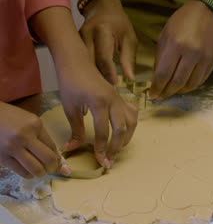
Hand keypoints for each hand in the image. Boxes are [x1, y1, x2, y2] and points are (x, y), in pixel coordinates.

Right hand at [0, 103, 65, 177]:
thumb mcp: (30, 120)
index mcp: (34, 124)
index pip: (52, 146)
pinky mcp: (3, 157)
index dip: (57, 156)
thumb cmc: (12, 118)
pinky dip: (28, 174)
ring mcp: (13, 147)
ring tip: (40, 171)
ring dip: (41, 173)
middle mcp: (24, 136)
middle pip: (47, 158)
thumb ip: (42, 136)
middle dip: (53, 167)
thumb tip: (55, 156)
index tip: (57, 161)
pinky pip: (21, 171)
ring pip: (35, 169)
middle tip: (51, 168)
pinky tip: (29, 171)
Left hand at [57, 47, 137, 167]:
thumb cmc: (70, 83)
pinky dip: (130, 124)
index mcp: (99, 102)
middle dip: (116, 148)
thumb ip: (74, 131)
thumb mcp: (70, 108)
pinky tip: (122, 131)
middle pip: (121, 129)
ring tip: (117, 149)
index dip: (101, 148)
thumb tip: (70, 149)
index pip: (102, 131)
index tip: (99, 161)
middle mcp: (113, 100)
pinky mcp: (120, 96)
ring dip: (126, 138)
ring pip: (131, 121)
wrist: (76, 63)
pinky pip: (132, 112)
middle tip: (109, 161)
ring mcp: (119, 97)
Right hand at [80, 0, 137, 83]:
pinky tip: (91, 81)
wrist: (102, 7)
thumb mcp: (129, 38)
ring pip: (82, 63)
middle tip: (106, 93)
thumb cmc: (119, 23)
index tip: (115, 84)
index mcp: (102, 31)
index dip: (109, 73)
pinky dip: (85, 71)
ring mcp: (77, 39)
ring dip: (90, 76)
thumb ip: (129, 58)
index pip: (103, 57)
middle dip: (97, 78)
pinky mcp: (73, 43)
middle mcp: (86, 34)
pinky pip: (79, 60)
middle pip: (89, 62)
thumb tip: (130, 79)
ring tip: (98, 90)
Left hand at [149, 0, 212, 98]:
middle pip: (177, 82)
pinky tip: (183, 85)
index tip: (151, 94)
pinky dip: (191, 85)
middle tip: (160, 96)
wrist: (208, 11)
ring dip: (179, 91)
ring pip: (190, 84)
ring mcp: (205, 57)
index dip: (156, 87)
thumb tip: (156, 78)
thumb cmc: (182, 21)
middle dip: (166, 92)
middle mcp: (191, 52)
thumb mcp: (165, 35)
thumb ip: (159, 57)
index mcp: (176, 44)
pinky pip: (201, 79)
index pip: (163, 74)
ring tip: (171, 91)